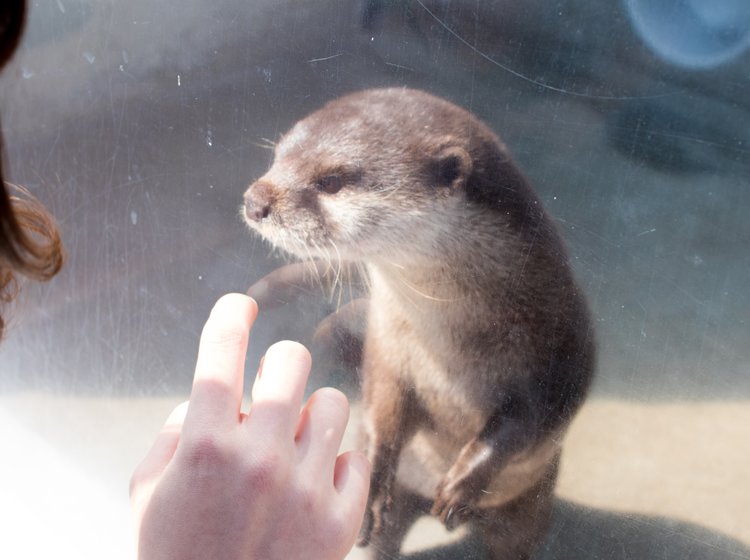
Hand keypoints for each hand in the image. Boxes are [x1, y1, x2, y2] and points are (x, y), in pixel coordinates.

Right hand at [130, 293, 369, 559]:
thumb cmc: (173, 557)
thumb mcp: (148, 495)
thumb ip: (174, 435)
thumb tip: (209, 398)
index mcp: (204, 450)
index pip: (219, 358)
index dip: (229, 318)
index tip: (240, 304)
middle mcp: (259, 460)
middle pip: (291, 362)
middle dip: (279, 364)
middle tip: (272, 383)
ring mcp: (305, 490)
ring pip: (334, 403)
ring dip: (312, 412)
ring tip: (296, 439)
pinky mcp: (340, 522)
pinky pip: (356, 455)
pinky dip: (336, 460)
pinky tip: (315, 480)